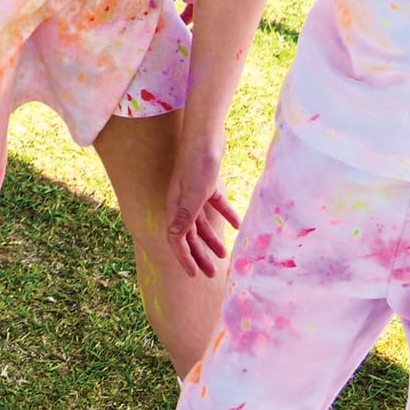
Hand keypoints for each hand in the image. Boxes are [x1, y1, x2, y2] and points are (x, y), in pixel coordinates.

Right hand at [164, 123, 240, 278]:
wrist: (206, 134)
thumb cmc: (198, 162)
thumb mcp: (194, 193)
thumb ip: (185, 216)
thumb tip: (173, 238)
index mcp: (175, 206)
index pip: (176, 238)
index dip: (184, 257)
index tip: (194, 275)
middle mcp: (182, 201)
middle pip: (189, 234)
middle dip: (199, 255)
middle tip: (211, 274)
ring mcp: (194, 192)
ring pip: (202, 222)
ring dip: (211, 239)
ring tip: (224, 255)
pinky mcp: (208, 183)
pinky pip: (215, 205)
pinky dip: (225, 216)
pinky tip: (236, 225)